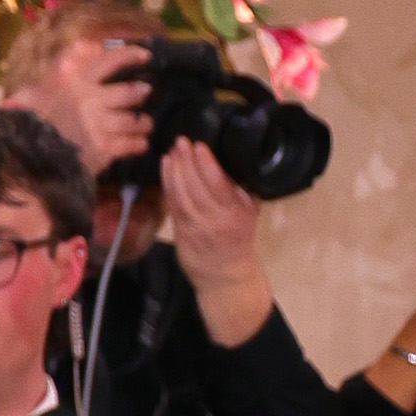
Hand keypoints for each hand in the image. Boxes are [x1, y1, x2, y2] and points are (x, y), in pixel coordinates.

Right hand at [6, 32, 152, 179]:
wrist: (30, 161)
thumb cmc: (32, 125)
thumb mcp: (35, 93)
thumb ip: (60, 66)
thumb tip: (85, 46)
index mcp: (75, 82)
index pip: (110, 61)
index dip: (131, 55)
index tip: (146, 55)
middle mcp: (90, 100)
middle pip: (130, 92)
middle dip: (141, 93)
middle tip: (145, 94)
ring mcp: (99, 125)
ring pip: (134, 120)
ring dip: (144, 122)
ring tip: (145, 124)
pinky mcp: (103, 148)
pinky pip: (131, 144)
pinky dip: (139, 144)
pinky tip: (141, 144)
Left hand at [156, 138, 271, 348]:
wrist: (226, 274)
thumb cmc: (240, 236)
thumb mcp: (250, 209)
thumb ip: (241, 186)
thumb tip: (232, 154)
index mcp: (235, 212)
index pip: (218, 184)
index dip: (205, 163)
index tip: (198, 145)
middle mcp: (214, 220)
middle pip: (195, 187)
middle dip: (185, 162)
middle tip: (181, 141)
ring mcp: (195, 228)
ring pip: (180, 196)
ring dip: (173, 172)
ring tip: (171, 152)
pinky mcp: (180, 233)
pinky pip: (172, 206)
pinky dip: (167, 186)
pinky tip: (165, 169)